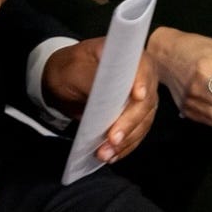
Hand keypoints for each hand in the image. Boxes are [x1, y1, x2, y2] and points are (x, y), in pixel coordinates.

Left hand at [41, 37, 158, 162]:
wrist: (66, 81)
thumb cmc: (70, 69)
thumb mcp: (75, 69)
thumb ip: (90, 78)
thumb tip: (104, 92)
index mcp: (129, 56)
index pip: (142, 68)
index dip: (142, 82)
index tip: (137, 96)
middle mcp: (141, 76)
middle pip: (145, 101)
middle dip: (130, 122)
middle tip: (113, 139)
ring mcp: (141, 97)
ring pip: (143, 121)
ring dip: (127, 140)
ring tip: (106, 154)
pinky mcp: (135, 115)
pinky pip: (137, 132)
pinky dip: (126, 146)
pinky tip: (112, 155)